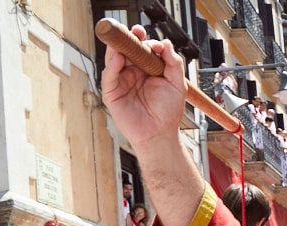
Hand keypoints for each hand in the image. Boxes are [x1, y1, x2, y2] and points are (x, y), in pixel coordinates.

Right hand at [100, 24, 187, 150]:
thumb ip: (173, 63)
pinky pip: (109, 75)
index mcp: (146, 69)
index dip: (144, 40)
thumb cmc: (167, 112)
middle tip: (136, 31)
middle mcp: (132, 73)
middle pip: (126, 50)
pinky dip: (112, 65)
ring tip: (125, 39)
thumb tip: (166, 43)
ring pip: (114, 58)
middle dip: (129, 38)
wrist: (160, 134)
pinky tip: (118, 57)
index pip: (141, 49)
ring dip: (118, 47)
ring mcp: (121, 81)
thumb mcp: (177, 84)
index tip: (150, 39)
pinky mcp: (112, 92)